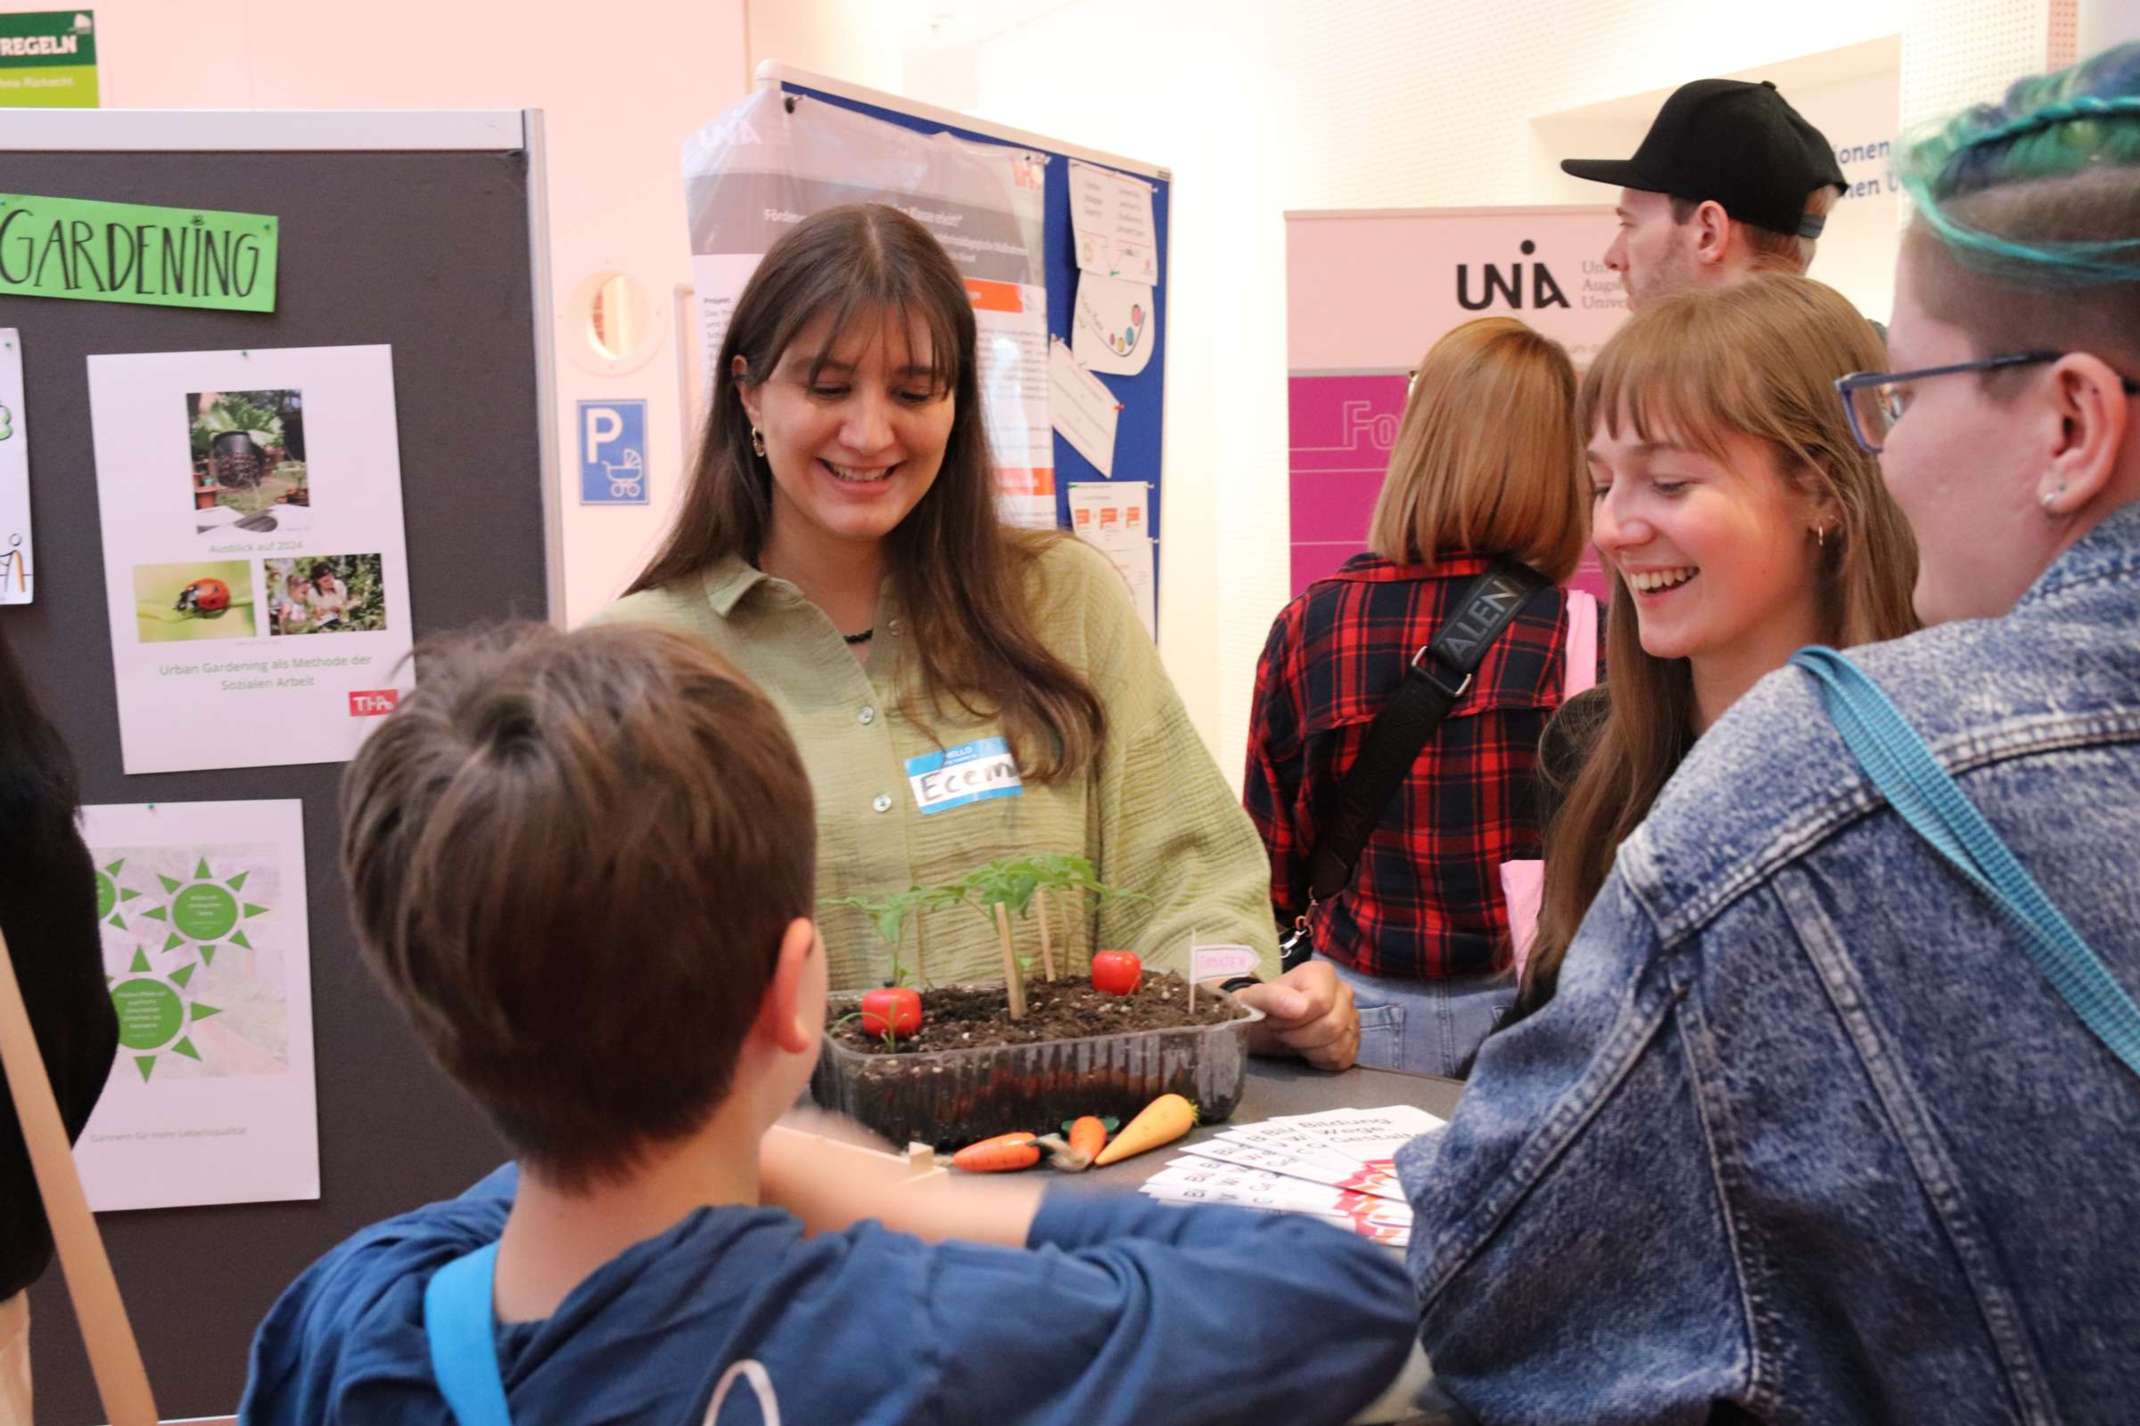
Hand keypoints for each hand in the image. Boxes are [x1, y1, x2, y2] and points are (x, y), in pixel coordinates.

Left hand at [1234, 962, 1357, 1070]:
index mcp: (1322, 973)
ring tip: (1291, 1038)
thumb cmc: (1261, 1009)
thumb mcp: (1251, 999)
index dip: (1292, 1019)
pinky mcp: (1354, 1043)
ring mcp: (1352, 1018)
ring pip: (1337, 1045)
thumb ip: (1270, 997)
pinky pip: (1341, 1059)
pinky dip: (1318, 1060)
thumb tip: (1299, 1007)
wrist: (1265, 1026)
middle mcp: (1344, 992)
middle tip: (1279, 1031)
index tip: (1272, 1020)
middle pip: (1331, 1025)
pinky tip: (1306, 1049)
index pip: (1319, 1001)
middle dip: (1297, 1035)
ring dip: (1306, 1049)